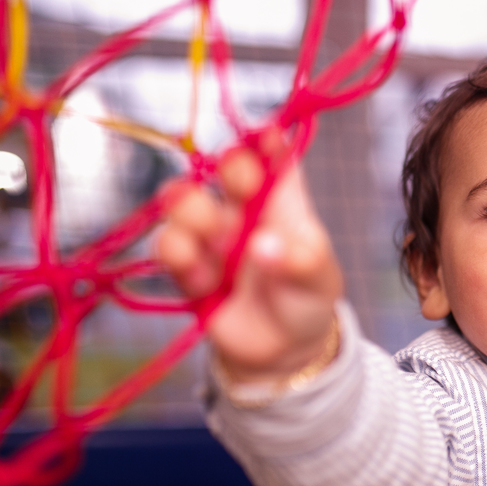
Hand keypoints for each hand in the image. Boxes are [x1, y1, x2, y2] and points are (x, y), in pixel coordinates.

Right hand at [156, 140, 343, 385]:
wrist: (281, 351)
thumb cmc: (307, 300)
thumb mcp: (319, 281)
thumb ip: (299, 261)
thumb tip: (262, 247)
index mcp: (284, 202)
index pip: (275, 158)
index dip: (267, 140)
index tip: (265, 134)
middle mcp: (245, 210)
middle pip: (227, 166)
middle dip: (231, 168)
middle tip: (243, 187)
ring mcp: (213, 235)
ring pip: (183, 199)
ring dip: (192, 213)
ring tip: (214, 240)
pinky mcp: (188, 265)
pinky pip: (167, 245)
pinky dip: (180, 259)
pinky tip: (204, 282)